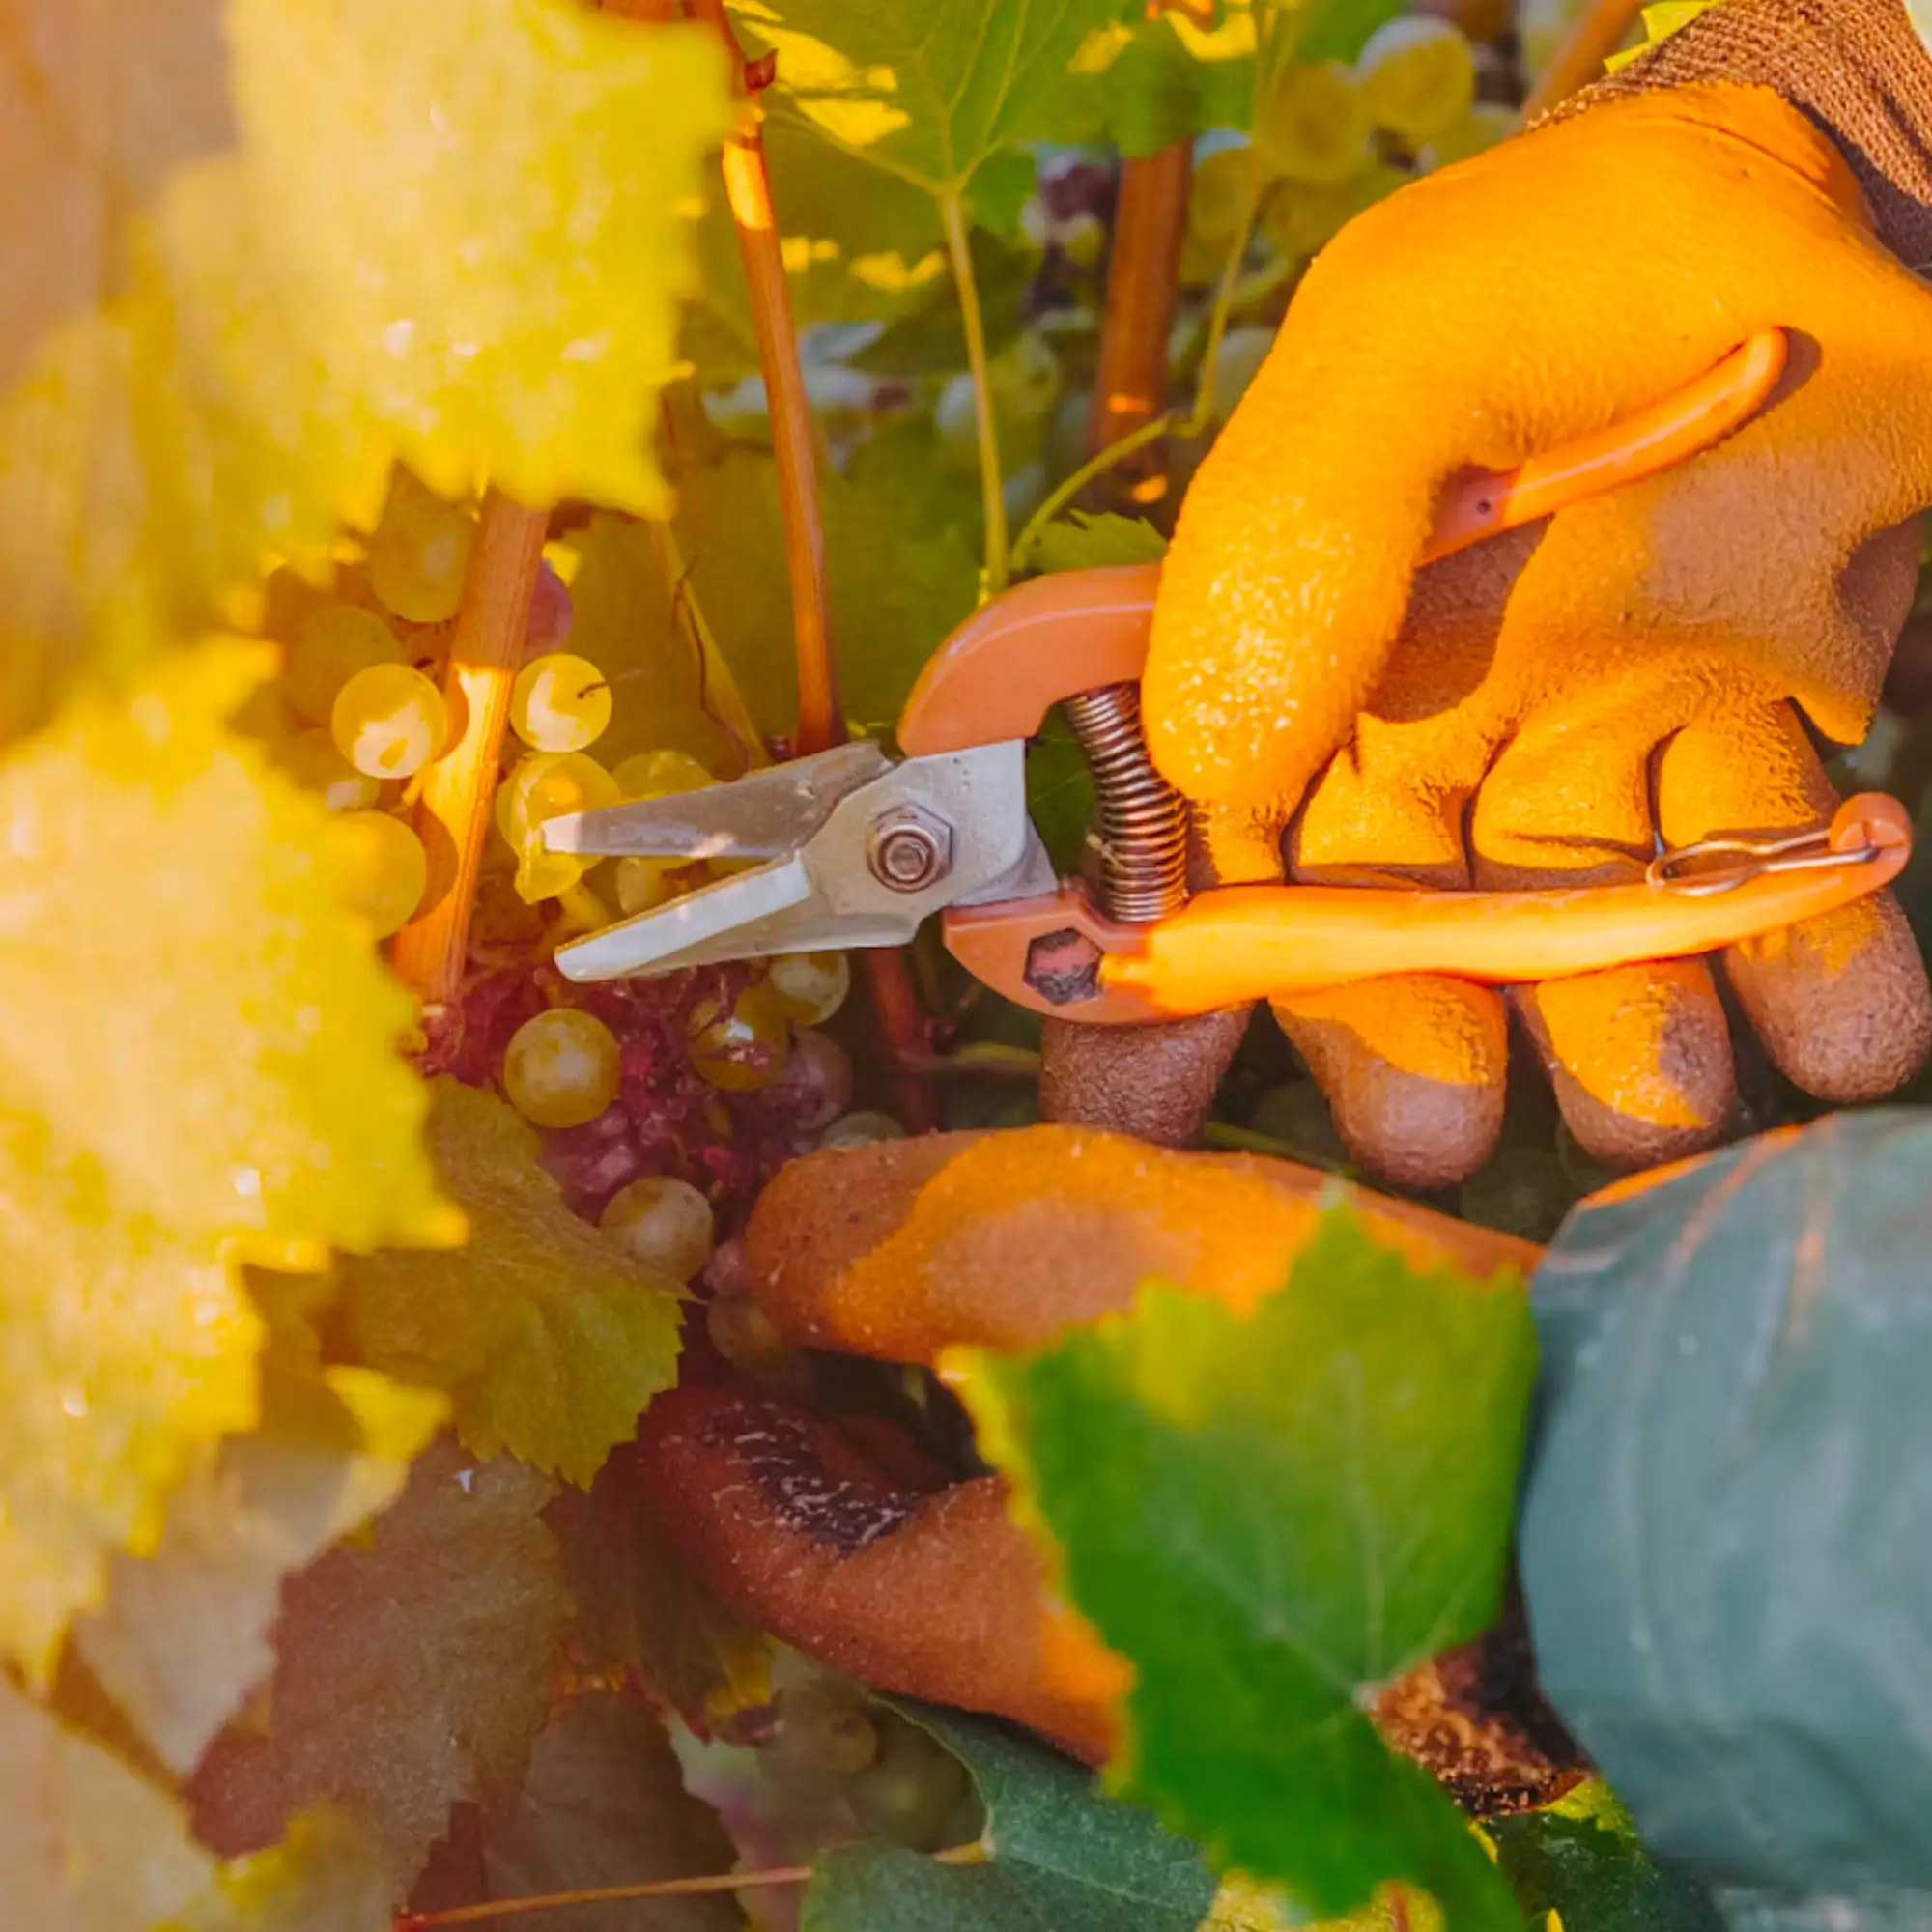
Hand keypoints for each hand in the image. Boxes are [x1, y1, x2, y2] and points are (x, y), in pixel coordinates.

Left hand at [633, 1128, 1553, 1788]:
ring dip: (906, 1392)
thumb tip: (752, 1263)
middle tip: (742, 1296)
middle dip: (794, 1413)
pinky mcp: (1241, 1560)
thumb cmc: (1290, 1366)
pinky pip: (1078, 1481)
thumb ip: (865, 1242)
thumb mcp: (1042, 1248)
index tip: (643, 1358)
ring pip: (975, 1504)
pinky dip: (1020, 1395)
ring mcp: (1157, 1617)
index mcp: (979, 1618)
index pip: (769, 1553)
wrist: (1595, 1463)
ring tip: (865, 1277)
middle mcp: (1056, 1655)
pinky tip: (1031, 1307)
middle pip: (865, 1537)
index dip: (688, 1447)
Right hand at [1144, 80, 1931, 1186]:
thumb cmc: (1557, 271)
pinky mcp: (1758, 742)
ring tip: (1668, 1093)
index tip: (1135, 1112)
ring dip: (1620, 1050)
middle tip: (1435, 1129)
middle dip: (1405, 1055)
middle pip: (1394, 949)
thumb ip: (1289, 542)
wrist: (1804, 197)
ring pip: (1585, 955)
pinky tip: (1841, 1019)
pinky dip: (1816, 973)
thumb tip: (1207, 768)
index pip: (1205, 863)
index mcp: (1307, 672)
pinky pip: (1777, 892)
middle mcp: (1436, 741)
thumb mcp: (1394, 360)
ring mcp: (1598, 752)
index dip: (1159, 993)